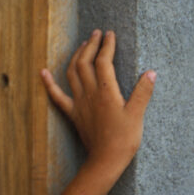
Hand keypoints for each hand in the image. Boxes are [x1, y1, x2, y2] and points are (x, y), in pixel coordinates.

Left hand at [40, 30, 155, 171]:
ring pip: (72, 73)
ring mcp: (79, 103)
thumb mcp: (137, 115)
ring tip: (82, 45)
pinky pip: (57, 96)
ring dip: (76, 56)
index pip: (104, 61)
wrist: (105, 160)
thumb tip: (151, 72)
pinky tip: (42, 72)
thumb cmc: (124, 139)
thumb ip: (143, 92)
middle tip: (97, 33)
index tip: (110, 34)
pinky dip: (48, 83)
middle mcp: (89, 94)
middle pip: (85, 63)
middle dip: (91, 45)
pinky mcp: (73, 113)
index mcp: (106, 91)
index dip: (106, 45)